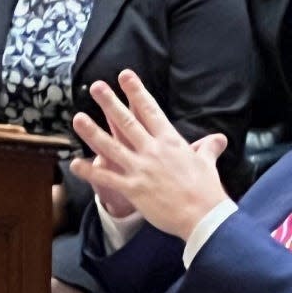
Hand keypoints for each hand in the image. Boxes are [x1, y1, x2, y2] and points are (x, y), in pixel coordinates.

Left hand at [69, 70, 229, 239]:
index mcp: (170, 142)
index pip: (150, 111)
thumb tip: (218, 139)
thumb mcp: (207, 164)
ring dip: (93, 132)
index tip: (124, 75)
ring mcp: (141, 169)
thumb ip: (207, 148)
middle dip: (110, 103)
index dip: (136, 92)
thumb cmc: (207, 190)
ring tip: (77, 118)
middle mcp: (153, 151)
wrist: (204, 218)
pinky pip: (107, 179)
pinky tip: (74, 163)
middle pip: (127, 123)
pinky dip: (90, 172)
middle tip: (96, 87)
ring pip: (112, 147)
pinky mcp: (133, 189)